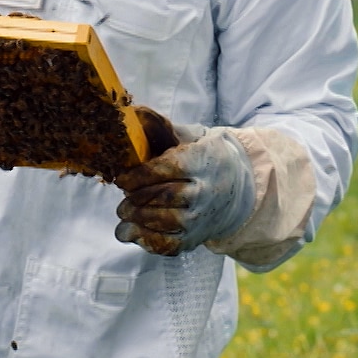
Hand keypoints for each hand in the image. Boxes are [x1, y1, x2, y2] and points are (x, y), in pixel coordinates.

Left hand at [113, 122, 255, 255]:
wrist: (236, 189)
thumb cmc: (204, 158)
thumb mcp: (190, 137)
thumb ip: (161, 128)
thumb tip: (134, 113)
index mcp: (202, 161)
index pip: (169, 168)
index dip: (140, 175)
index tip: (122, 178)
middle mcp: (204, 191)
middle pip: (166, 196)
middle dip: (137, 197)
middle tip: (123, 196)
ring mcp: (201, 218)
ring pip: (166, 222)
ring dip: (138, 218)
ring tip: (124, 212)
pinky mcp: (194, 239)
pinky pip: (168, 245)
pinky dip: (146, 241)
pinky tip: (131, 232)